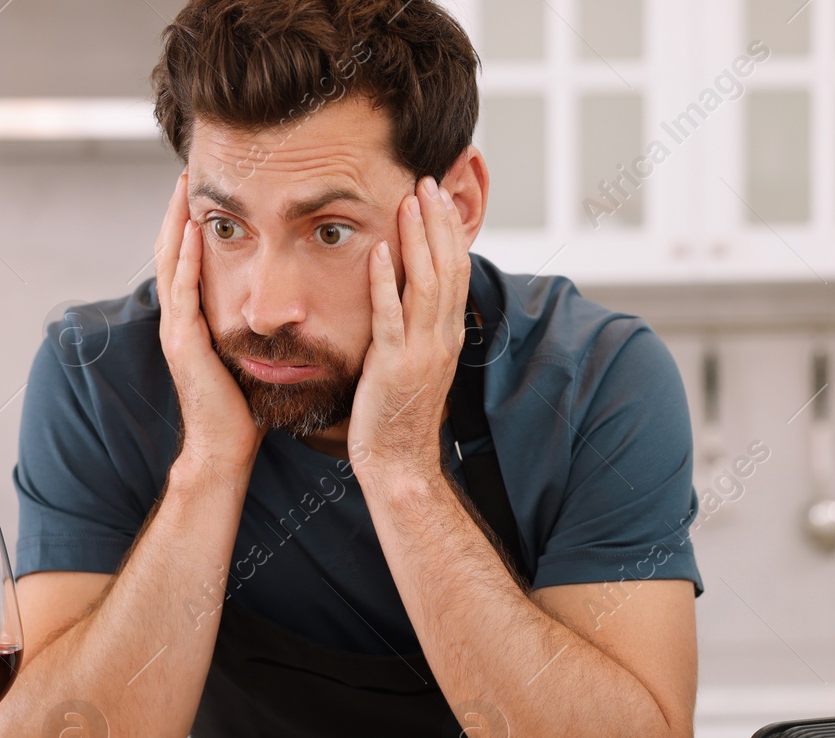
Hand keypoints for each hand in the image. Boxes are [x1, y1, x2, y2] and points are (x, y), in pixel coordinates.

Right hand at [155, 171, 264, 472]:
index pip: (189, 260)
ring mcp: (176, 330)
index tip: (206, 189)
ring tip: (184, 186)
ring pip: (171, 263)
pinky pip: (182, 290)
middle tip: (187, 172)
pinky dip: (185, 258)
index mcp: (195, 320)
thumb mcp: (251, 357)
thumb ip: (257, 330)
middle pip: (172, 251)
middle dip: (178, 211)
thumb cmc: (243, 409)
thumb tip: (285, 309)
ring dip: (175, 222)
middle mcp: (179, 320)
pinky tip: (192, 229)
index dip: (192, 224)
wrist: (225, 449)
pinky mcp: (182, 343)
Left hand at [347, 175, 471, 482]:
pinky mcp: (393, 366)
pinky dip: (385, 282)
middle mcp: (441, 338)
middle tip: (428, 180)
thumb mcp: (418, 362)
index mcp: (448, 335)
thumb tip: (413, 294)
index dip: (449, 230)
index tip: (437, 195)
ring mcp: (420, 351)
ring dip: (417, 239)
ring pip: (426, 284)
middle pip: (448, 267)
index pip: (456, 270)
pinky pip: (391, 317)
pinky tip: (377, 251)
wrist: (399, 461)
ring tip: (408, 200)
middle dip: (438, 221)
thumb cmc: (399, 413)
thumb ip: (419, 326)